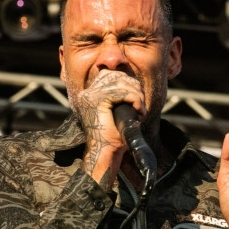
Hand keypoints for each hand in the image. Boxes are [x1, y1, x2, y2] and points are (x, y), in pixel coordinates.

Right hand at [73, 69, 145, 185]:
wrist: (105, 153)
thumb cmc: (114, 138)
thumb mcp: (118, 112)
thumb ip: (121, 97)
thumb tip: (135, 84)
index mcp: (90, 95)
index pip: (110, 74)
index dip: (127, 82)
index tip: (137, 98)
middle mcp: (87, 93)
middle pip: (115, 75)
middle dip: (133, 86)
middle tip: (141, 104)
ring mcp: (90, 96)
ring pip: (120, 82)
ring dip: (136, 94)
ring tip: (141, 109)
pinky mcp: (96, 101)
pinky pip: (122, 92)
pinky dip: (134, 99)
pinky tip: (139, 110)